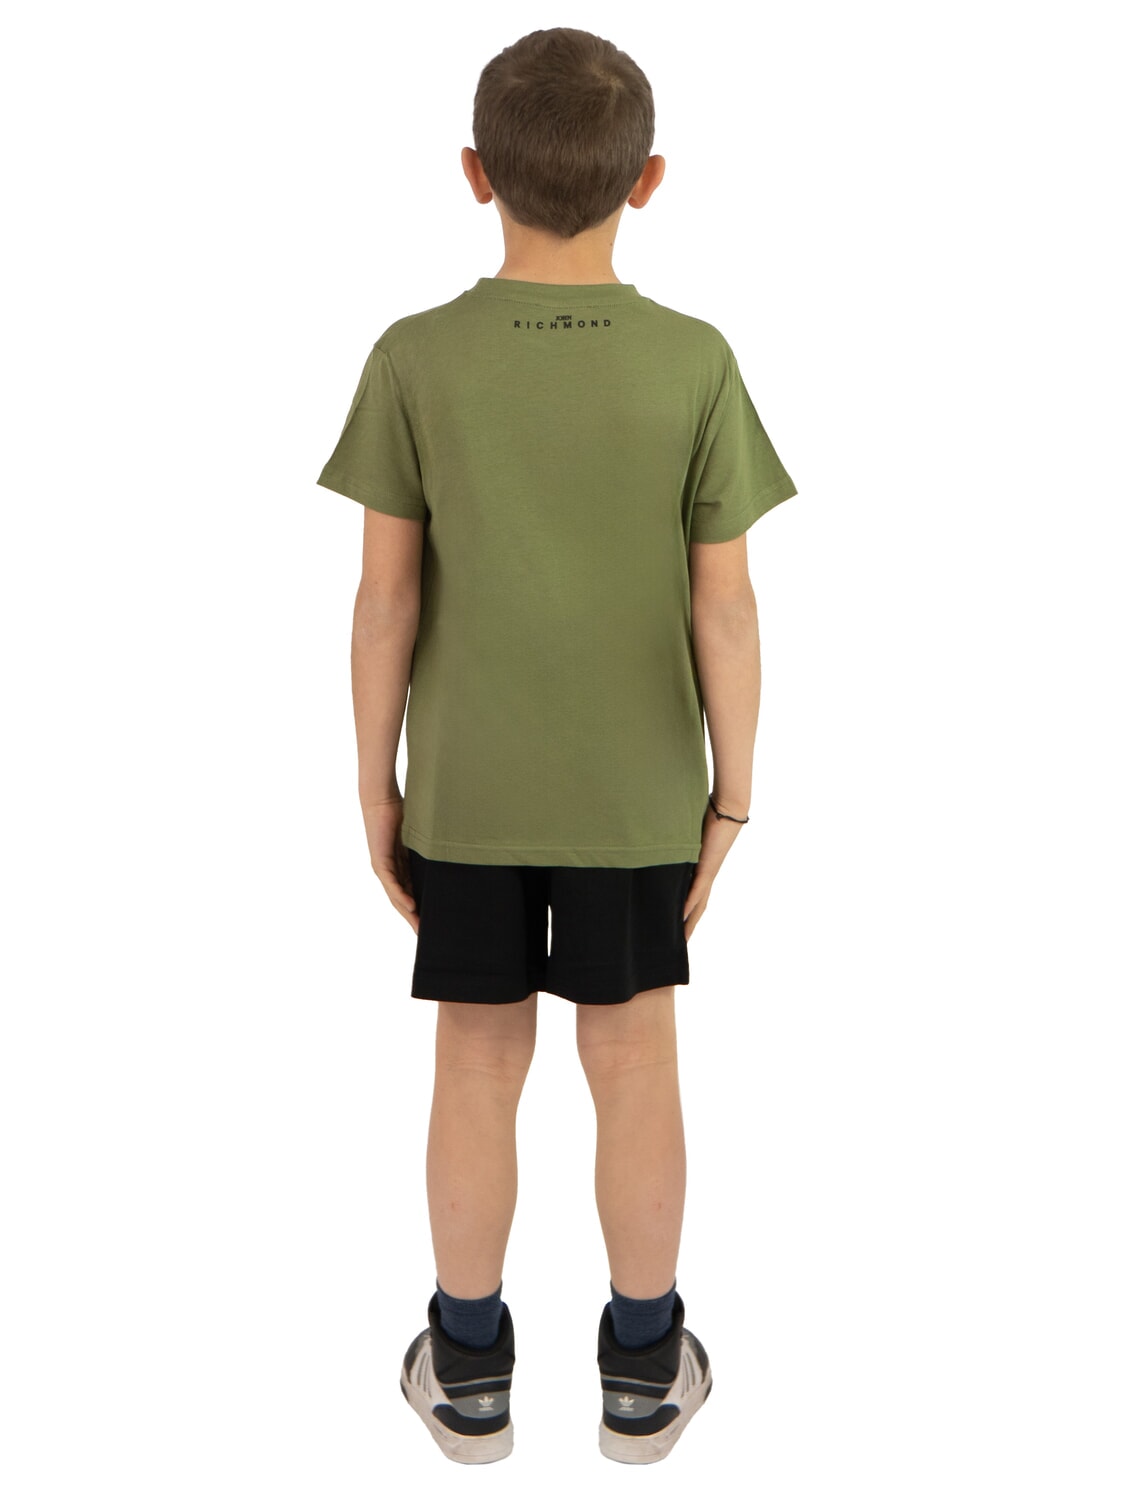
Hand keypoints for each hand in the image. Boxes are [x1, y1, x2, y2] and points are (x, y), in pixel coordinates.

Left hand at [362, 795, 419, 933]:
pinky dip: (401, 896)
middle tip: (426, 936)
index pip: (411, 893)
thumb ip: (431, 848)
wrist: (381, 799)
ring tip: (419, 928)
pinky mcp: (380, 861)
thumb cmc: (402, 812)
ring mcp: (384, 868)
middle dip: (414, 919)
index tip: (432, 923)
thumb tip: (455, 852)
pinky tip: (411, 906)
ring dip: (408, 913)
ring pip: (397, 897)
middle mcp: (391, 871)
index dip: (420, 909)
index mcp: (401, 867)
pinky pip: (392, 883)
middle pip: (403, 901)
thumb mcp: (422, 836)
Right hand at [683, 798, 747, 941]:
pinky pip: (697, 889)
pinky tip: (681, 916)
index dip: (688, 915)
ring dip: (689, 923)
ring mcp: (708, 872)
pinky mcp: (708, 866)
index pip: (695, 898)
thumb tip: (662, 841)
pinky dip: (689, 904)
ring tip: (681, 940)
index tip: (678, 928)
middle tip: (679, 945)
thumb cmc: (709, 816)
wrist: (728, 809)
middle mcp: (707, 876)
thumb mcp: (688, 834)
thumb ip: (677, 841)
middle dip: (688, 927)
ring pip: (698, 905)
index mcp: (703, 870)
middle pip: (698, 908)